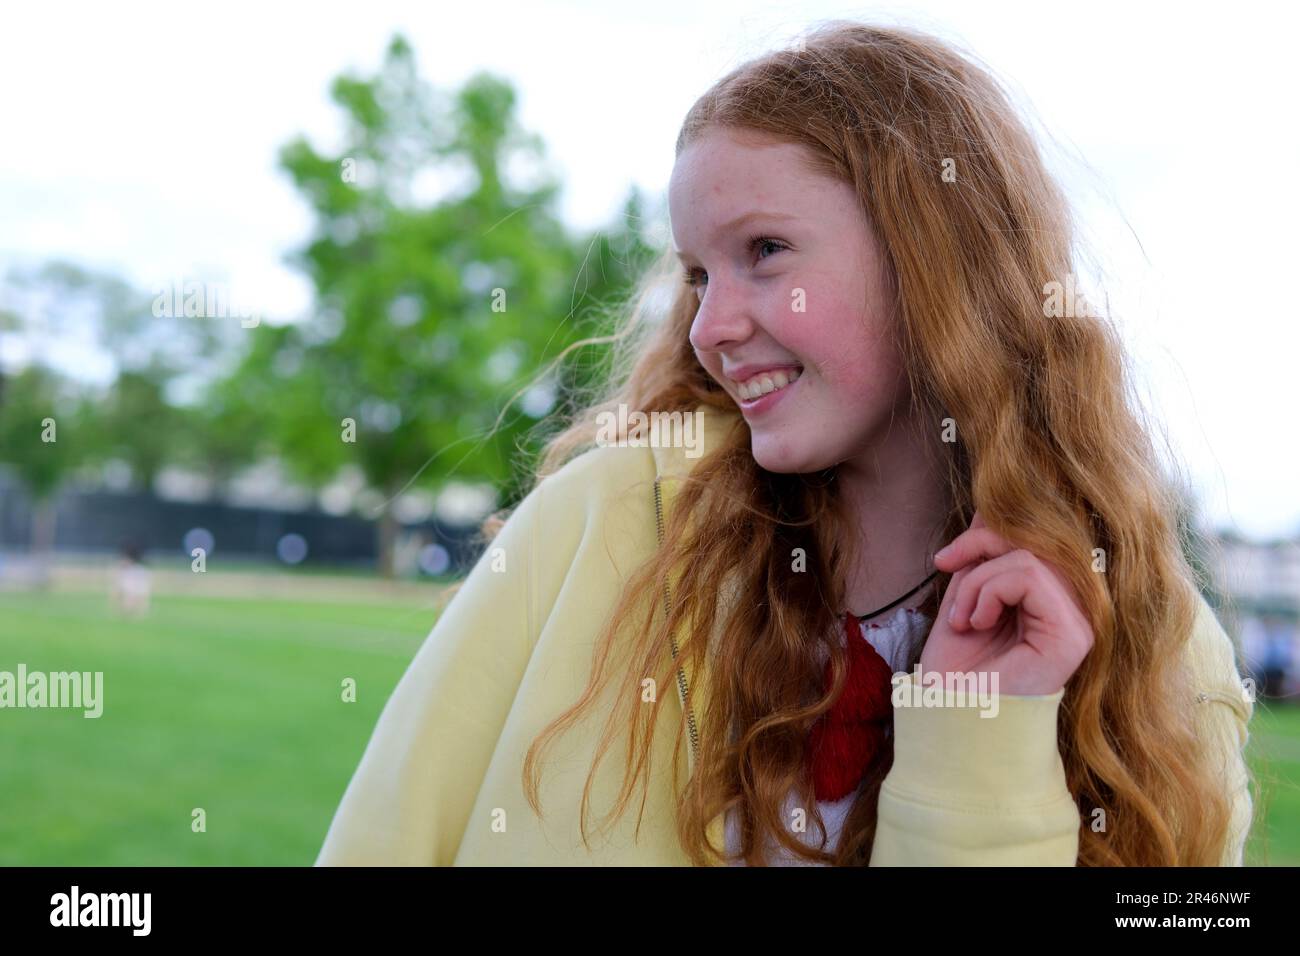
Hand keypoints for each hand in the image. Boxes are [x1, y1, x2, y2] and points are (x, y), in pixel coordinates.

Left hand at [921, 511, 1094, 696]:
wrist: (948, 717)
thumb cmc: (956, 671)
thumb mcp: (965, 598)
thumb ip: (983, 559)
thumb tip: (991, 508)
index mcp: (1052, 604)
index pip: (1034, 541)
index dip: (989, 531)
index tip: (945, 558)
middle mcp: (1074, 612)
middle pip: (1036, 540)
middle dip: (979, 543)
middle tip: (945, 566)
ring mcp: (1080, 623)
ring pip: (1029, 557)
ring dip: (978, 580)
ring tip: (962, 618)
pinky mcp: (1073, 635)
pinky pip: (1030, 576)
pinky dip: (989, 591)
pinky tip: (977, 622)